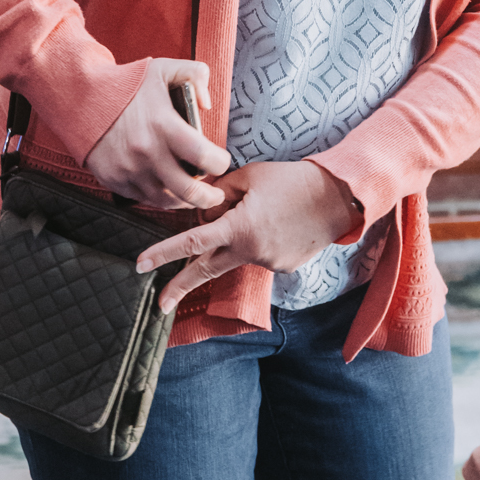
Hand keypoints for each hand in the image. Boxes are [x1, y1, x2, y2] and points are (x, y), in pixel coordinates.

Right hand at [81, 58, 230, 210]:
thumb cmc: (127, 84)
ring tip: (194, 197)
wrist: (82, 98)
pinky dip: (159, 199)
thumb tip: (208, 104)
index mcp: (163, 124)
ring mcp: (129, 170)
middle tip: (217, 196)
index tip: (222, 162)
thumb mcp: (164, 68)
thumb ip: (195, 74)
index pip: (203, 156)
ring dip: (185, 202)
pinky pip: (143, 199)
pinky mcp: (115, 180)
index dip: (220, 164)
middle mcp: (147, 152)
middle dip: (209, 197)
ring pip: (166, 201)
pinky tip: (168, 192)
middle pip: (188, 190)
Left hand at [135, 159, 359, 310]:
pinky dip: (263, 240)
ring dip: (239, 238)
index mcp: (238, 227)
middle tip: (159, 304)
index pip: (192, 241)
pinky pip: (260, 254)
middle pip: (206, 270)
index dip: (164, 253)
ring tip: (269, 211)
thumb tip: (205, 208)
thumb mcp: (251, 176)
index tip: (141, 264)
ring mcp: (267, 263)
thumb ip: (221, 192)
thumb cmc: (293, 181)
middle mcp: (249, 251)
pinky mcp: (282, 268)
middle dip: (180, 287)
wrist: (338, 198)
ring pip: (238, 254)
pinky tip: (283, 222)